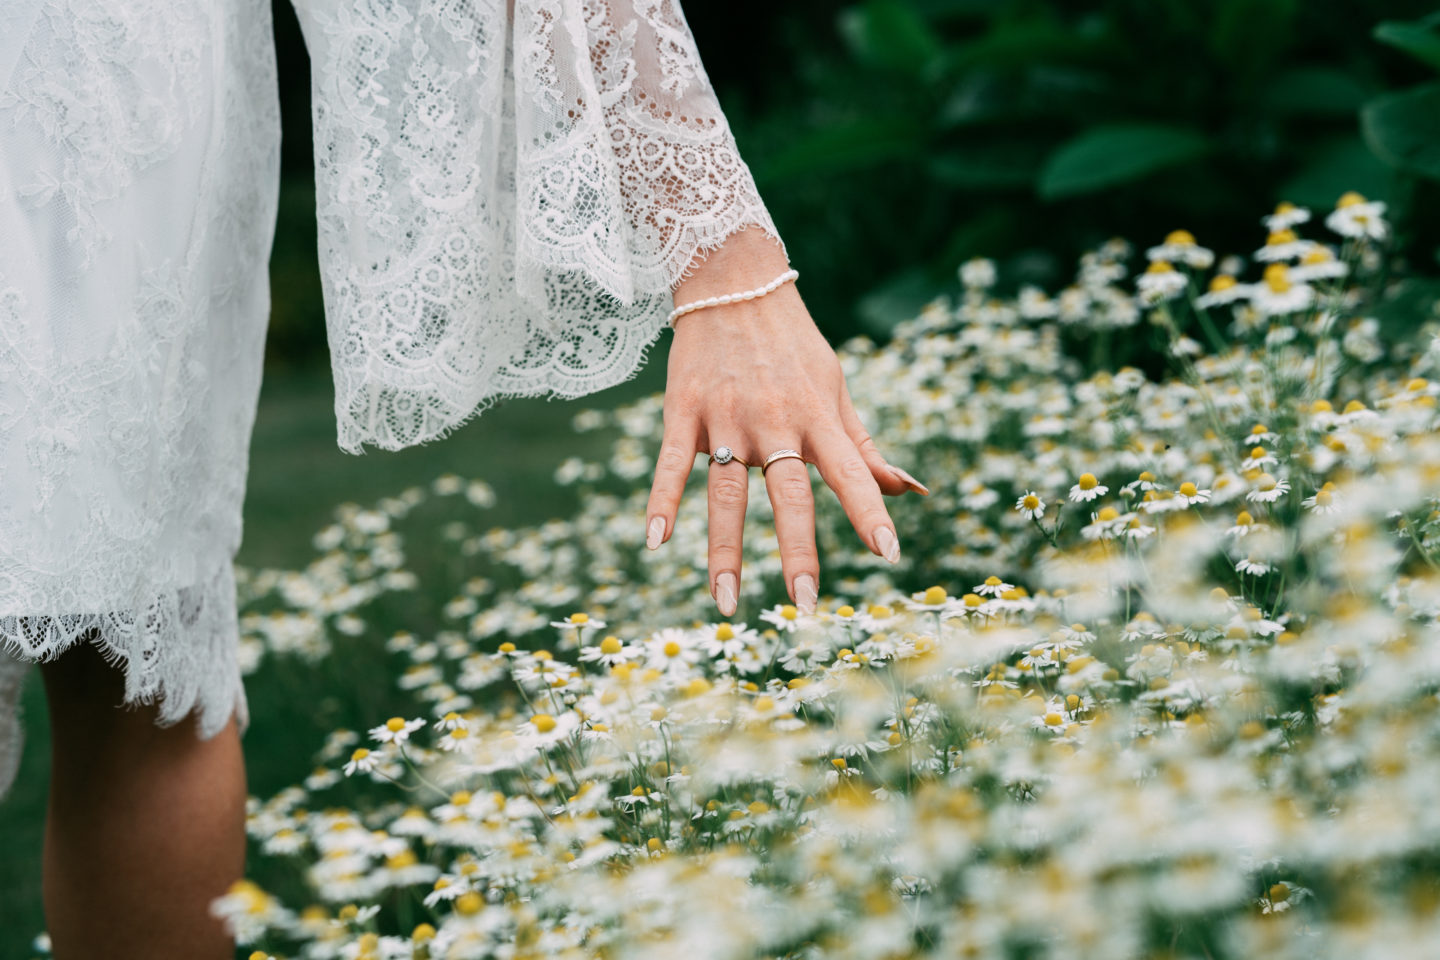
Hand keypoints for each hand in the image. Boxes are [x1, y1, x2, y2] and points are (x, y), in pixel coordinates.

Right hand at [644, 228, 928, 616]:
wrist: (732, 278)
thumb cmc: (793, 344)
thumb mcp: (835, 388)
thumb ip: (865, 446)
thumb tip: (911, 490)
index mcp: (818, 417)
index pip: (852, 472)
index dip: (870, 512)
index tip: (888, 554)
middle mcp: (776, 421)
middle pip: (790, 493)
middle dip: (799, 551)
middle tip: (806, 605)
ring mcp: (727, 417)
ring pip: (728, 492)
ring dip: (726, 550)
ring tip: (727, 602)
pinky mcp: (684, 410)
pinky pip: (673, 463)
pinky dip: (662, 501)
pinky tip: (656, 542)